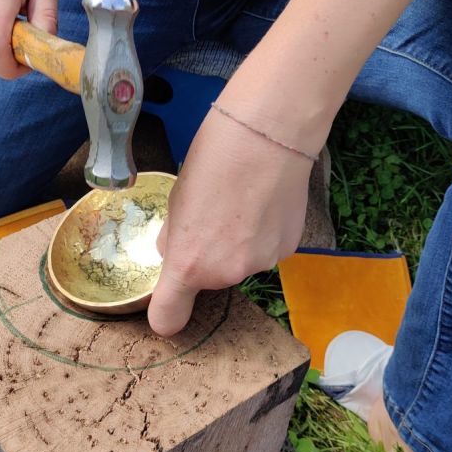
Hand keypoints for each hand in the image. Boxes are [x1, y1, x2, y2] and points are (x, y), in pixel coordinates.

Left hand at [148, 99, 315, 335]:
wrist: (269, 134)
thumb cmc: (214, 158)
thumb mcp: (177, 199)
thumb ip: (174, 236)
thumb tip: (173, 250)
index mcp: (189, 263)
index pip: (167, 317)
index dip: (164, 312)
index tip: (167, 298)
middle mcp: (225, 274)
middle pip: (208, 281)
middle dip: (205, 257)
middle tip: (211, 216)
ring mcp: (261, 264)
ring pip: (238, 264)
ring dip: (235, 245)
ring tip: (241, 202)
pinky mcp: (287, 250)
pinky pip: (263, 251)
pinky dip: (260, 235)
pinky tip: (262, 203)